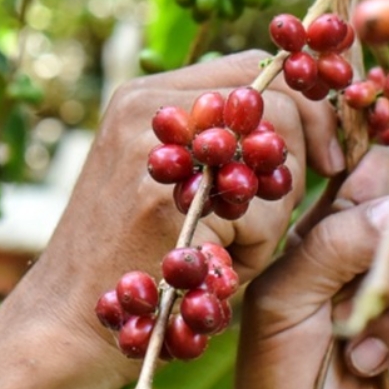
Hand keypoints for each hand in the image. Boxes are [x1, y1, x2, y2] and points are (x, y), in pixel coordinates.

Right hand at [25, 51, 343, 385]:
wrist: (65, 321)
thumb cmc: (129, 256)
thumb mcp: (165, 179)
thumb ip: (215, 139)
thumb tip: (305, 111)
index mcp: (145, 97)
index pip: (254, 67)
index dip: (303, 103)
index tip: (323, 152)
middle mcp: (148, 110)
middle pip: (277, 100)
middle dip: (306, 151)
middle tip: (293, 202)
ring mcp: (157, 151)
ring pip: (278, 150)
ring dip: (279, 202)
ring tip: (235, 243)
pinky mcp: (169, 202)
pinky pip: (263, 207)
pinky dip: (259, 243)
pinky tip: (219, 268)